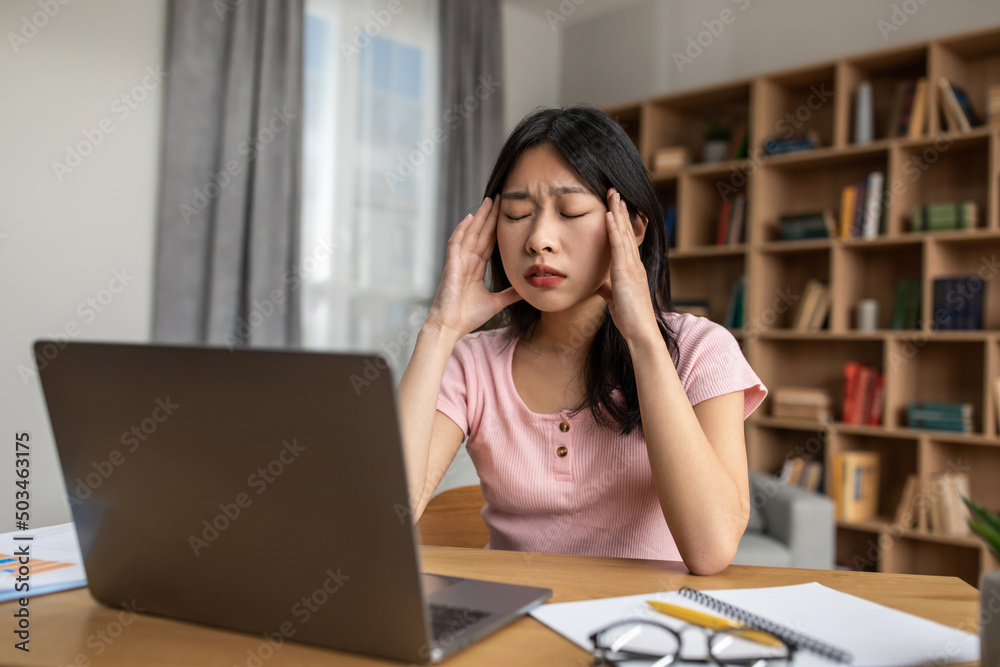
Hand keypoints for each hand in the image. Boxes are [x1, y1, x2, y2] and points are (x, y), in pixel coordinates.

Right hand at [425, 196, 522, 340]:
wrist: (451, 326)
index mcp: (475, 268)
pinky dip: (462, 231)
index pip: (488, 243)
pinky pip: (456, 244)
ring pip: (470, 234)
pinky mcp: (451, 266)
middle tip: (499, 198)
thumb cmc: (468, 316)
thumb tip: (527, 289)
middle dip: (490, 217)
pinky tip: (469, 218)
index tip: (506, 214)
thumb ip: (510, 294)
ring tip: (488, 201)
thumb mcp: (496, 302)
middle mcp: (467, 262)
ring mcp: (458, 262)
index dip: (497, 228)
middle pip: (481, 234)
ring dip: (479, 218)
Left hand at [596, 188, 658, 345]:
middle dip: (620, 210)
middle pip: (627, 231)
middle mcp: (635, 264)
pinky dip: (614, 228)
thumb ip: (608, 289)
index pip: (626, 240)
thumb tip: (600, 285)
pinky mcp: (626, 272)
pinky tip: (609, 214)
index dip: (621, 222)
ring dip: (617, 212)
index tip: (615, 206)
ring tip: (613, 194)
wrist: (640, 331)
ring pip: (624, 233)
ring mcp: (632, 266)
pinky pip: (619, 245)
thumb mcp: (615, 300)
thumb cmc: (629, 319)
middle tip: (615, 191)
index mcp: (632, 269)